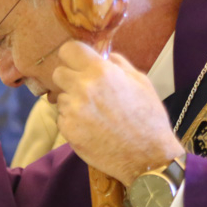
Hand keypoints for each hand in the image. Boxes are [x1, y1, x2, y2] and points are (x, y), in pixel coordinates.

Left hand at [52, 41, 184, 185]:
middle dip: (70, 78)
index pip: (68, 50)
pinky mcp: (67, 130)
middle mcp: (82, 88)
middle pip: (58, 73)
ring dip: (73, 102)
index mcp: (100, 72)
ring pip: (61, 98)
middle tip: (85, 89)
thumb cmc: (148, 118)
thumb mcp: (141, 82)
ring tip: (95, 113)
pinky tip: (91, 127)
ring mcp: (72, 110)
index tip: (78, 62)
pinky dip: (73, 120)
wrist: (147, 157)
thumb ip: (118, 64)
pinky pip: (63, 117)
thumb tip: (103, 56)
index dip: (73, 55)